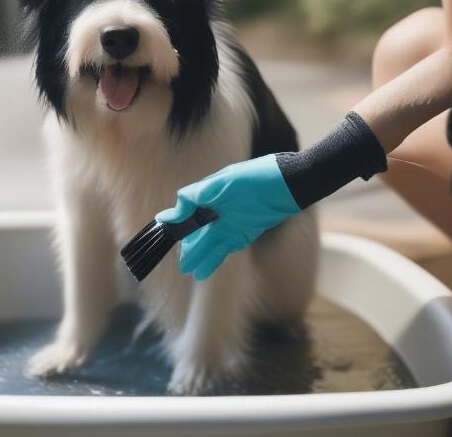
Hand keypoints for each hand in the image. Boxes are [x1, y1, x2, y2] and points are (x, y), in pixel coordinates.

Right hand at [155, 154, 299, 279]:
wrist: (288, 185)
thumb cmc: (254, 178)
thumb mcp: (219, 183)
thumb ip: (193, 199)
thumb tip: (167, 215)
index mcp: (207, 195)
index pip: (185, 213)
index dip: (175, 226)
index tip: (162, 236)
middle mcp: (215, 210)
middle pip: (195, 232)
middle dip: (185, 247)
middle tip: (176, 261)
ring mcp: (228, 224)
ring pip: (207, 244)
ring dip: (197, 256)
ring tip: (187, 269)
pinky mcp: (241, 235)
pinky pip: (222, 251)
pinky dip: (211, 262)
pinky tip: (201, 273)